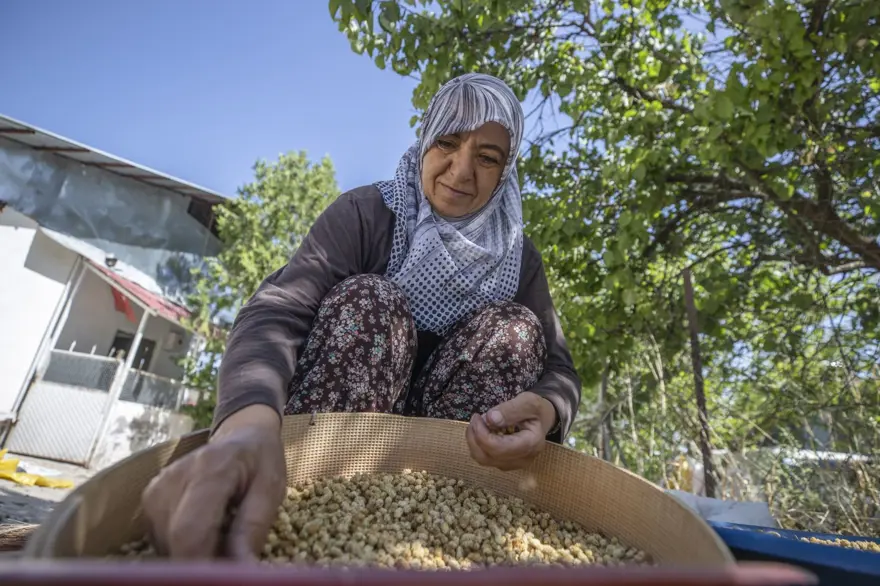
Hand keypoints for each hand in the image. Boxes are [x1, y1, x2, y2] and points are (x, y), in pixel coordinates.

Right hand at [142, 404, 285, 559]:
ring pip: (167, 546)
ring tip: (222, 539)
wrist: (241, 436)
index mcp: (209, 470)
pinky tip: (206, 532)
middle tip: (230, 562)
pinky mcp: (149, 499)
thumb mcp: (271, 490)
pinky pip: (162, 539)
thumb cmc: (261, 461)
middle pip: (176, 543)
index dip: (202, 565)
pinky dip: (184, 546)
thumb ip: (253, 530)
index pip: (190, 532)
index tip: (220, 577)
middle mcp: (173, 478)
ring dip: (194, 554)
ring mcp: (156, 488)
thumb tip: (242, 572)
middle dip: (202, 563)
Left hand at [466, 391, 556, 470]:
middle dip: (475, 437)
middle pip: (488, 457)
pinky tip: (484, 432)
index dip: (482, 434)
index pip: (498, 448)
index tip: (478, 416)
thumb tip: (490, 419)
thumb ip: (510, 409)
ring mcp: (515, 464)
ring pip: (483, 460)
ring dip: (474, 442)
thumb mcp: (528, 402)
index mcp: (531, 444)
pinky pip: (486, 459)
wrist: (543, 420)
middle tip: (476, 418)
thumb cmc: (537, 410)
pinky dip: (479, 446)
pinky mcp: (507, 464)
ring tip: (478, 424)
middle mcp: (523, 459)